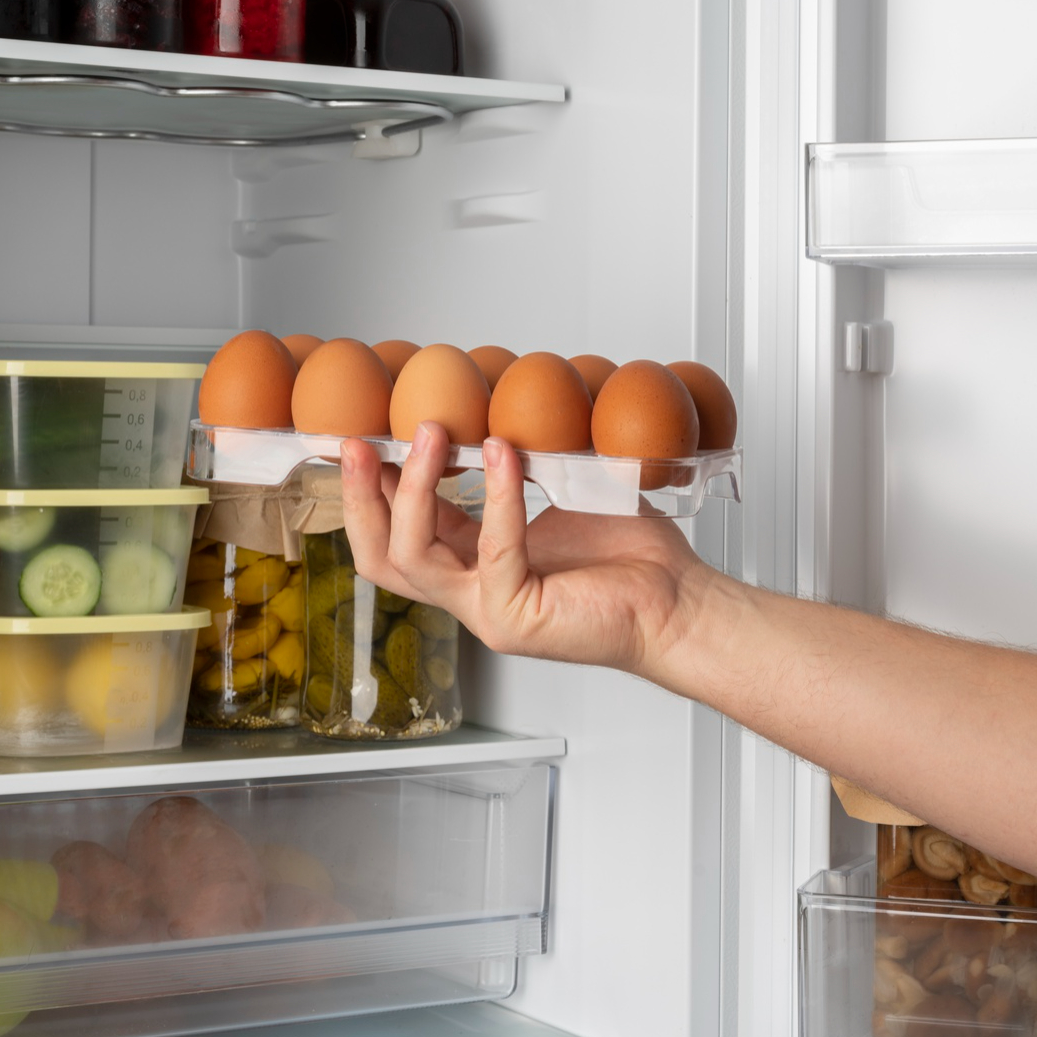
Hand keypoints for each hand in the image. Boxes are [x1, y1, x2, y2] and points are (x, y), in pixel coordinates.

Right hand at [338, 424, 716, 676]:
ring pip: (415, 558)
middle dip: (359, 499)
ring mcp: (488, 613)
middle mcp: (471, 597)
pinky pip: (493, 550)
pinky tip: (503, 454)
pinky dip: (496, 497)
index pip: (399, 534)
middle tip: (357, 443)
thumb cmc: (629, 558)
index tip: (363, 438)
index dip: (371, 490)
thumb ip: (512, 476)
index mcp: (474, 569)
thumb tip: (487, 419)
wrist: (679, 602)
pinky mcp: (517, 618)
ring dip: (414, 490)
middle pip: (382, 557)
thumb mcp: (555, 501)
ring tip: (430, 435)